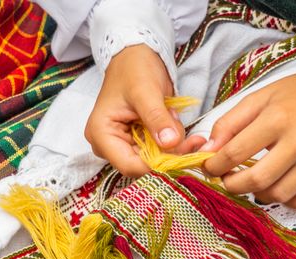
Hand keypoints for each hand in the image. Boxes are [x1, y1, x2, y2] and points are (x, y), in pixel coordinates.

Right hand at [84, 44, 202, 176]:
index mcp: (101, 135)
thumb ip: (157, 118)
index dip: (157, 165)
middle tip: (194, 141)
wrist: (135, 56)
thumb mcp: (146, 91)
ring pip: (154, 160)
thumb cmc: (134, 68)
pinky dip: (173, 142)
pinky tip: (178, 125)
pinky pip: (158, 151)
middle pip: (143, 165)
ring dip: (174, 147)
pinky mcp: (137, 141)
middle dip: (170, 155)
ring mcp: (123, 144)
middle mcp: (108, 144)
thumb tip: (170, 143)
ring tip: (180, 122)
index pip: (130, 165)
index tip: (184, 155)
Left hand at [201, 67, 295, 209]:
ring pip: (279, 195)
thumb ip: (230, 123)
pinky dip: (285, 200)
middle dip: (233, 185)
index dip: (215, 165)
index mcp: (279, 118)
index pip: (235, 153)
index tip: (210, 167)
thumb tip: (208, 150)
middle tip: (228, 179)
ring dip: (258, 193)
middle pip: (257, 180)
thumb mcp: (259, 98)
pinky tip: (280, 184)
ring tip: (255, 179)